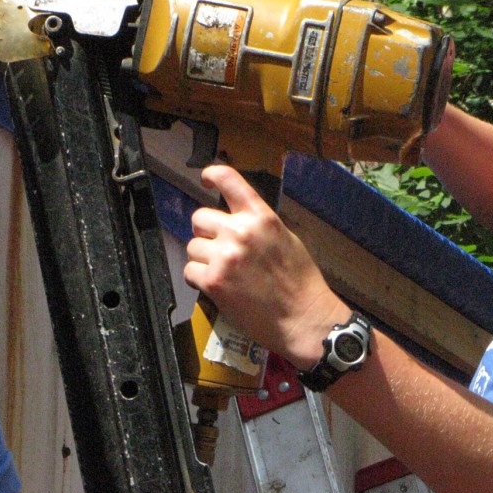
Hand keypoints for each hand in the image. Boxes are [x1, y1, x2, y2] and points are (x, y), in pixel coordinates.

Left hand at [184, 165, 345, 367]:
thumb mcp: (287, 240)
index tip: (205, 178)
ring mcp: (224, 256)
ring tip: (225, 273)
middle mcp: (240, 232)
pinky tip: (219, 286)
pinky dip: (200, 279)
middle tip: (221, 249)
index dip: (212, 175)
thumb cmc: (301, 282)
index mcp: (262, 217)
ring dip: (203, 258)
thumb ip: (259, 225)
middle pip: (200, 218)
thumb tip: (237, 220)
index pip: (229, 180)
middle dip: (207, 233)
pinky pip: (190, 271)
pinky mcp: (213, 281)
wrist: (303, 317)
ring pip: (193, 246)